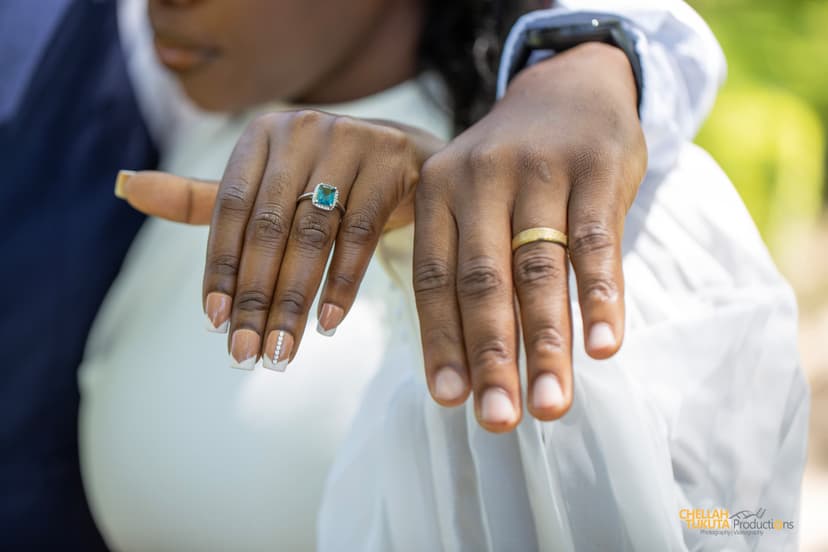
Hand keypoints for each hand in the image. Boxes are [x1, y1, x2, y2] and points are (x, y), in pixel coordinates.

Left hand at [118, 110, 442, 369]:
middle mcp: (300, 131)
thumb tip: (126, 187)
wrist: (402, 155)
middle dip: (255, 298)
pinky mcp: (389, 164)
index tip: (215, 322)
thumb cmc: (322, 177)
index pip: (229, 208)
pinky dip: (343, 282)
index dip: (220, 267)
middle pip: (270, 228)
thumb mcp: (264, 187)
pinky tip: (327, 322)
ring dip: (294, 301)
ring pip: (313, 235)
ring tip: (282, 350)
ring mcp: (349, 142)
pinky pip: (360, 234)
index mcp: (260, 136)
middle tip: (246, 354)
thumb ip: (202, 198)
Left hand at [413, 42, 646, 431]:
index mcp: (437, 193)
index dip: (442, 343)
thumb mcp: (472, 198)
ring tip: (552, 405)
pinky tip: (604, 347)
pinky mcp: (595, 168)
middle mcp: (479, 180)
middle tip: (499, 420)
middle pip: (482, 283)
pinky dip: (600, 297)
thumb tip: (471, 365)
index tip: (450, 401)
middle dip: (491, 357)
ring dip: (546, 344)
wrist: (568, 87)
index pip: (433, 280)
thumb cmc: (513, 168)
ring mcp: (538, 171)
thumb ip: (468, 267)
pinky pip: (597, 242)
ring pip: (539, 270)